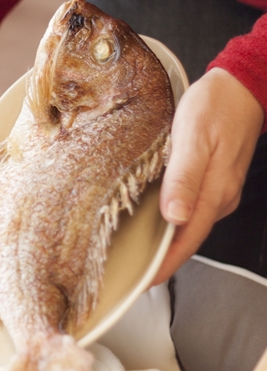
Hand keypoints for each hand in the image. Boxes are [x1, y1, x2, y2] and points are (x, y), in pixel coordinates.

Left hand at [153, 67, 263, 284]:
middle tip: (129, 272)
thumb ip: (183, 178)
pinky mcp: (214, 182)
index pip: (187, 240)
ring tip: (134, 252)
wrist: (242, 87)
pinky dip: (171, 220)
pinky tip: (151, 219)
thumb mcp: (193, 139)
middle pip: (188, 238)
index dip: (165, 264)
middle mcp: (219, 198)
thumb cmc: (215, 108)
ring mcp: (218, 191)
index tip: (142, 283)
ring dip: (165, 240)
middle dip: (161, 258)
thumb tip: (174, 217)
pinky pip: (191, 209)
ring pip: (189, 225)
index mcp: (214, 193)